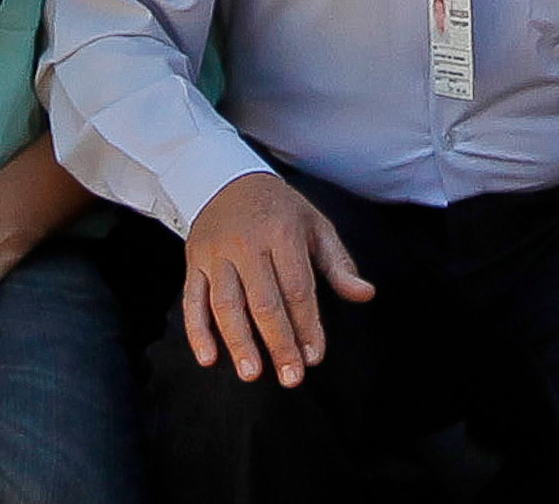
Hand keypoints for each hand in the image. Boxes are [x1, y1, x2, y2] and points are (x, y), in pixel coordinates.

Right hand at [180, 170, 373, 386]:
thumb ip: (339, 264)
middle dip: (278, 342)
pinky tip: (208, 359)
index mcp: (282, 232)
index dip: (307, 325)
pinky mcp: (193, 262)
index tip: (314, 357)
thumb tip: (366, 295)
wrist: (227, 179)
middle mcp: (246, 243)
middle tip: (291, 378)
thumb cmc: (280, 211)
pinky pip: (192, 300)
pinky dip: (197, 331)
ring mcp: (216, 253)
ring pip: (226, 303)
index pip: (297, 287)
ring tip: (252, 373)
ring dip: (238, 341)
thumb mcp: (315, 226)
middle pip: (263, 300)